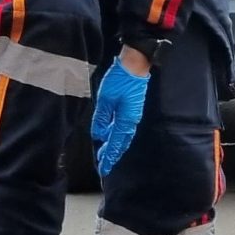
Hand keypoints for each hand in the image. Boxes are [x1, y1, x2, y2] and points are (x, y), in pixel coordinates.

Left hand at [89, 60, 150, 178]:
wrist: (135, 66)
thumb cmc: (119, 80)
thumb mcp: (105, 99)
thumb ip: (101, 118)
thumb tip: (99, 134)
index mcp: (125, 121)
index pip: (114, 144)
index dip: (108, 157)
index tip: (103, 168)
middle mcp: (131, 122)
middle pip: (120, 143)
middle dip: (112, 154)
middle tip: (103, 164)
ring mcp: (133, 116)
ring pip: (123, 137)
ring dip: (115, 146)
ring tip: (106, 153)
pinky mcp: (132, 110)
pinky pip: (124, 129)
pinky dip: (118, 136)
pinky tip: (112, 136)